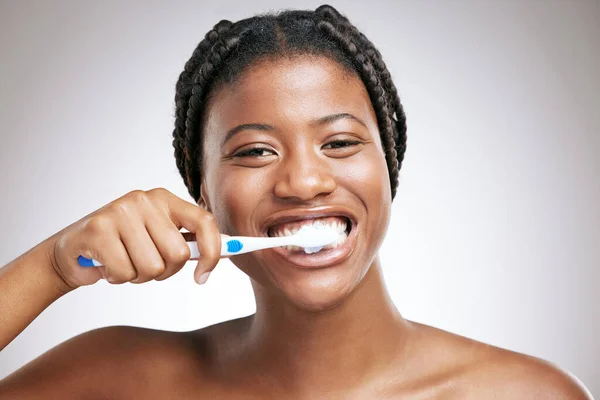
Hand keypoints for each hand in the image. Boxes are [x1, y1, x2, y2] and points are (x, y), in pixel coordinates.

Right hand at [50, 188, 220, 288]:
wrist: (73, 250)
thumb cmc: (124, 247)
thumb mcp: (158, 238)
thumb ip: (187, 241)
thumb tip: (228, 251)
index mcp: (165, 199)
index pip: (204, 221)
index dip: (213, 252)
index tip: (204, 276)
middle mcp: (145, 199)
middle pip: (178, 254)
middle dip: (164, 271)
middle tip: (145, 266)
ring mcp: (121, 211)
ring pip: (152, 267)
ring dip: (139, 277)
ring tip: (124, 262)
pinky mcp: (99, 228)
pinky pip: (126, 273)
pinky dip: (118, 278)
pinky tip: (107, 265)